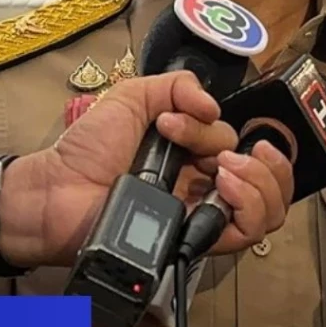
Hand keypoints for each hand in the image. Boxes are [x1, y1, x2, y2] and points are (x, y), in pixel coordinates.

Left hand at [0, 71, 295, 267]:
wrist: (57, 192)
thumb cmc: (85, 150)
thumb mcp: (132, 98)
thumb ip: (175, 86)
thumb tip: (214, 107)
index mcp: (192, 155)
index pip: (244, 147)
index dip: (230, 130)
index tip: (194, 117)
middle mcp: (204, 187)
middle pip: (268, 181)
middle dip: (261, 159)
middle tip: (222, 153)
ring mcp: (201, 216)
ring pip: (267, 210)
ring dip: (259, 180)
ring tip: (224, 168)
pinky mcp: (194, 240)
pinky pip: (244, 234)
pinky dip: (248, 204)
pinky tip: (222, 184)